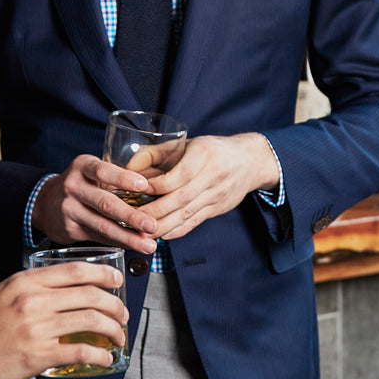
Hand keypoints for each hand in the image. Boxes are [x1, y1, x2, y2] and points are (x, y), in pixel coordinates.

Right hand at [0, 262, 127, 378]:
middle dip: (115, 305)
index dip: (104, 273)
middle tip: (123, 315)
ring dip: (114, 329)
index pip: (76, 270)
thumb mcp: (5, 292)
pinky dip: (100, 355)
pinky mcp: (36, 355)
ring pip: (92, 321)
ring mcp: (36, 328)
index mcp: (27, 281)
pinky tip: (105, 359)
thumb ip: (35, 288)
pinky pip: (81, 352)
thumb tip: (69, 290)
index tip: (118, 280)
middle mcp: (33, 300)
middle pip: (91, 295)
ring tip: (118, 337)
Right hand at [33, 154, 158, 253]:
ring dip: (128, 237)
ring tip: (149, 245)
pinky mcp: (69, 229)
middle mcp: (73, 186)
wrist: (45, 203)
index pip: (103, 171)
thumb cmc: (82, 184)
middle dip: (131, 216)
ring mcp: (69, 208)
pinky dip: (118, 242)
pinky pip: (98, 237)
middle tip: (152, 225)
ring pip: (102, 225)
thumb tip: (156, 189)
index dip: (124, 178)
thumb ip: (117, 178)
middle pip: (105, 203)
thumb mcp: (92, 172)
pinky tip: (133, 246)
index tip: (145, 185)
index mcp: (83, 166)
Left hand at [140, 133, 279, 240]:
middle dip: (155, 212)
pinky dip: (178, 230)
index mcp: (204, 154)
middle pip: (181, 198)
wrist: (250, 161)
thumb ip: (156, 153)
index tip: (136, 192)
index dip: (156, 186)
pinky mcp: (218, 208)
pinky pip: (196, 222)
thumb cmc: (212, 150)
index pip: (178, 175)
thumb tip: (129, 169)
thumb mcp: (186, 143)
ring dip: (163, 226)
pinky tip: (162, 235)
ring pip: (188, 214)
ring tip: (142, 232)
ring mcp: (218, 194)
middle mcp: (213, 175)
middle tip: (132, 219)